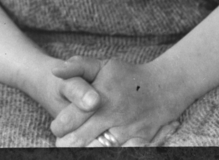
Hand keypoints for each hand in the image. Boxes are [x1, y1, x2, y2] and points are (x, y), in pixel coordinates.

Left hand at [50, 56, 182, 147]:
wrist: (163, 88)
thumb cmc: (127, 77)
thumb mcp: (103, 66)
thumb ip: (78, 67)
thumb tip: (55, 72)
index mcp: (102, 96)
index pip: (71, 119)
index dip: (60, 127)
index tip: (57, 128)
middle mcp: (114, 116)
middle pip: (81, 141)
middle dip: (68, 144)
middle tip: (63, 143)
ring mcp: (127, 133)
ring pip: (98, 150)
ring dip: (86, 149)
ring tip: (78, 146)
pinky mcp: (140, 143)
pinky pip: (119, 153)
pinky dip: (106, 151)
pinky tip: (99, 147)